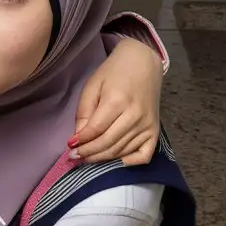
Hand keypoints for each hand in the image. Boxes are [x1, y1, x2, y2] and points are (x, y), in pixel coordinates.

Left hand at [70, 38, 161, 164]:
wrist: (143, 62)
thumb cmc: (114, 72)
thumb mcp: (93, 86)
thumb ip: (84, 112)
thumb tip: (78, 138)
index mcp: (118, 101)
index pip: (96, 130)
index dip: (81, 141)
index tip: (70, 146)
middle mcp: (135, 115)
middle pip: (108, 143)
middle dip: (88, 153)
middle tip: (75, 156)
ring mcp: (147, 124)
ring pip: (121, 151)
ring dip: (102, 159)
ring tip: (88, 158)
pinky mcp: (155, 130)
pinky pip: (143, 155)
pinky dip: (129, 162)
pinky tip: (116, 161)